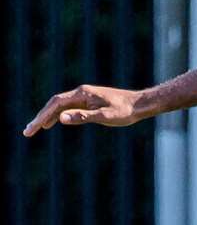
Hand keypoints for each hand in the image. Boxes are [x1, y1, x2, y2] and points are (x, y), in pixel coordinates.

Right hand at [23, 85, 146, 136]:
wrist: (140, 104)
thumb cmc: (126, 111)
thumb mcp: (105, 116)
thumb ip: (83, 117)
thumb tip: (60, 119)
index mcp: (82, 94)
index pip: (56, 104)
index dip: (42, 116)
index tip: (33, 128)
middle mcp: (80, 93)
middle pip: (54, 104)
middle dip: (40, 117)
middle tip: (28, 132)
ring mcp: (84, 97)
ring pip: (60, 106)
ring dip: (47, 116)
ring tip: (35, 128)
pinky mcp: (89, 102)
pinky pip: (68, 108)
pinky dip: (58, 115)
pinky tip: (53, 123)